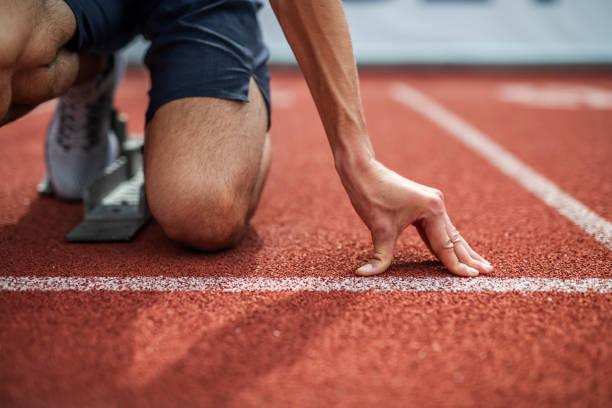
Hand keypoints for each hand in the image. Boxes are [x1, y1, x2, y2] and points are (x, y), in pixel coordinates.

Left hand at [337, 158, 492, 276]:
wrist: (362, 171)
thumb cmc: (370, 196)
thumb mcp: (378, 229)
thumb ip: (379, 257)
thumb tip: (364, 274)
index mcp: (431, 210)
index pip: (445, 245)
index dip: (457, 264)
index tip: (472, 278)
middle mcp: (437, 204)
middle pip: (455, 238)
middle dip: (470, 257)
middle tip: (488, 272)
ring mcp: (433, 203)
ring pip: (450, 233)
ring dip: (463, 250)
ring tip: (480, 264)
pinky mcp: (426, 204)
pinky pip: (440, 228)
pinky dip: (448, 241)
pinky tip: (457, 251)